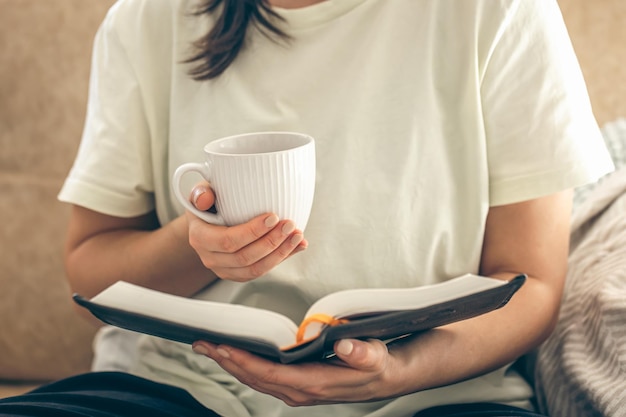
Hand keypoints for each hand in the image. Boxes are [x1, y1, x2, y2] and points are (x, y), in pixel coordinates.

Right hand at [185, 182, 307, 281]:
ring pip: (256, 269)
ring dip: (281, 253)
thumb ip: (201, 193)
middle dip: (271, 242)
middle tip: (290, 224)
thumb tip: (204, 199)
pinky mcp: (239, 274)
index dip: (253, 232)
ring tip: (298, 236)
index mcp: (200, 238)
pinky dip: (282, 258)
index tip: (273, 217)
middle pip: (245, 257)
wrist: (208, 222)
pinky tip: (297, 245)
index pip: (228, 241)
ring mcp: (225, 270)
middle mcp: (210, 258)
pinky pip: (263, 270)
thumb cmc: (208, 203)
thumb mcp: (200, 192)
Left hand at [191, 338, 399, 405]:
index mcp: (314, 384)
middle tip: (201, 343)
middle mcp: (300, 391)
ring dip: (230, 364)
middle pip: (255, 378)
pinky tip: (233, 355)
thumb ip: (362, 353)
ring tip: (208, 347)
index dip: (245, 362)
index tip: (222, 348)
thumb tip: (346, 344)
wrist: (384, 377)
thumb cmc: (377, 363)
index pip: (270, 375)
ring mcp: (296, 390)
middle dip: (226, 361)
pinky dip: (244, 366)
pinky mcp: (296, 385)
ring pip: (255, 379)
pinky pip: (262, 378)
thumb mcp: (376, 356)